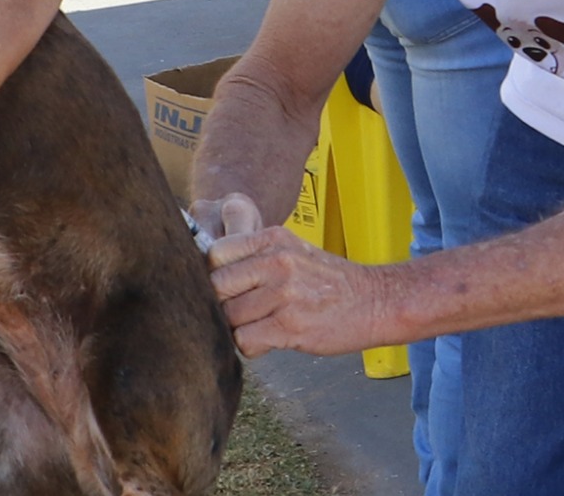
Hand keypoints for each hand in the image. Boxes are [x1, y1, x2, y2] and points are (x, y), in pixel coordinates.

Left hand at [202, 193, 382, 357]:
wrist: (377, 301)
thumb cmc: (329, 280)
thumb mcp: (291, 250)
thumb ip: (253, 256)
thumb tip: (208, 274)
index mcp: (272, 239)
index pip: (215, 254)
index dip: (213, 275)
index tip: (224, 288)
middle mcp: (276, 262)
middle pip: (216, 286)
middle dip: (220, 304)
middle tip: (238, 312)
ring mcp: (283, 295)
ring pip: (229, 317)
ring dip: (237, 328)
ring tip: (259, 326)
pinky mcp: (290, 327)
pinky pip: (245, 341)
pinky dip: (251, 346)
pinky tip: (268, 340)